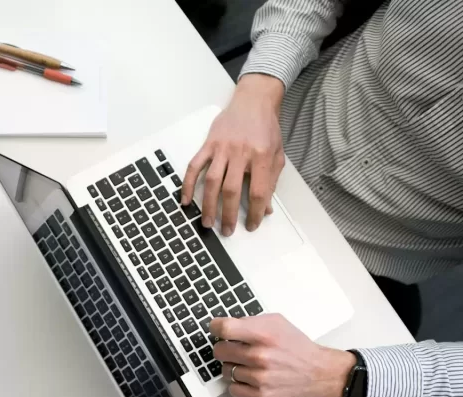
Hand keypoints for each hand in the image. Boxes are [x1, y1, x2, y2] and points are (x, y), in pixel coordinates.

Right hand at [182, 74, 285, 235]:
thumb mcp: (276, 154)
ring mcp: (222, 148)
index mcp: (261, 156)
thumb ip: (271, 181)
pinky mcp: (208, 144)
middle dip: (229, 214)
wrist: (254, 101)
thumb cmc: (266, 128)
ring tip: (207, 222)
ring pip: (212, 182)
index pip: (257, 191)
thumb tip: (266, 207)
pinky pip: (194, 166)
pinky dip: (187, 184)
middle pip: (231, 190)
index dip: (255, 212)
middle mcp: (240, 152)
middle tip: (227, 230)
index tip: (253, 225)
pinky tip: (185, 200)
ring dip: (208, 205)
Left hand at [210, 314, 355, 396]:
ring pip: (225, 371)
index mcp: (263, 334)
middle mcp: (260, 356)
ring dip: (233, 367)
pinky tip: (249, 377)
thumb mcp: (276, 323)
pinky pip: (232, 389)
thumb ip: (250, 322)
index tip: (216, 329)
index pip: (224, 328)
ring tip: (248, 364)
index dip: (215, 327)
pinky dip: (238, 384)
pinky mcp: (260, 395)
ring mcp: (260, 378)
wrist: (317, 372)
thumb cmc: (296, 346)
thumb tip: (225, 326)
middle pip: (219, 351)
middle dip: (224, 348)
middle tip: (235, 349)